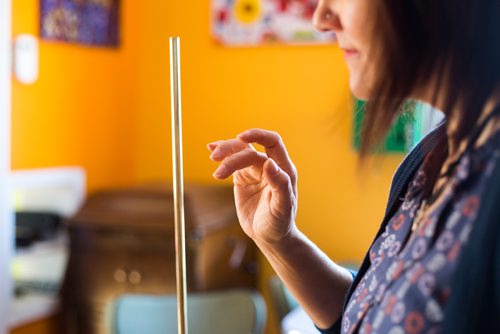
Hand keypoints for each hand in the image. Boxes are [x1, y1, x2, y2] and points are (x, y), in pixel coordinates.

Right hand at [208, 129, 297, 244]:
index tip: (241, 137)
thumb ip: (279, 184)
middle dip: (232, 151)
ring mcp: (255, 170)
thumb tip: (269, 163)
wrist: (269, 236)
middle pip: (249, 148)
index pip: (273, 142)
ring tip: (213, 160)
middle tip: (215, 159)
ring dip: (225, 152)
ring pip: (239, 152)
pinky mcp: (243, 177)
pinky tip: (211, 149)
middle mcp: (269, 165)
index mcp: (283, 169)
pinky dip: (223, 155)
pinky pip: (232, 161)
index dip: (258, 135)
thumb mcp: (282, 207)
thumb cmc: (280, 223)